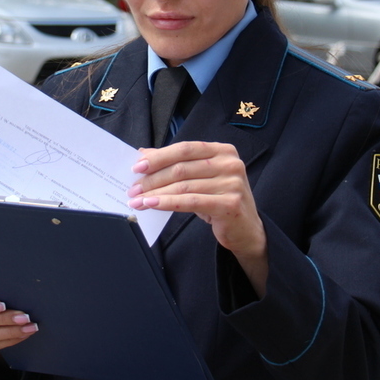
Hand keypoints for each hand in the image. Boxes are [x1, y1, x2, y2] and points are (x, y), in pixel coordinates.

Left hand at [128, 141, 267, 295]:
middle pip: (182, 168)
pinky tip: (152, 205)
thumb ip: (176, 164)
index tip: (137, 167)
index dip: (159, 156)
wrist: (247, 230)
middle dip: (153, 178)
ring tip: (138, 201)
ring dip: (156, 193)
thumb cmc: (219, 200)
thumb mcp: (200, 178)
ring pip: (184, 186)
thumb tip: (144, 154)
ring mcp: (232, 183)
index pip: (185, 149)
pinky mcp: (230, 203)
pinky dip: (167, 203)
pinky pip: (191, 202)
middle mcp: (230, 163)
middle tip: (133, 188)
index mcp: (223, 150)